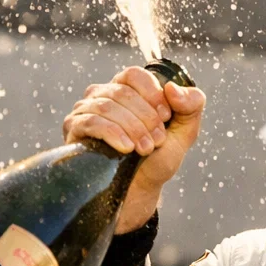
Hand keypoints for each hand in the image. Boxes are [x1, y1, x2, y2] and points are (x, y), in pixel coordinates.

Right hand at [63, 65, 204, 233]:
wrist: (139, 190)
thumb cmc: (159, 158)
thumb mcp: (184, 131)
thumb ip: (192, 105)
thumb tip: (172, 88)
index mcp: (128, 89)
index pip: (134, 75)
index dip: (152, 94)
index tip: (165, 117)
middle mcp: (103, 94)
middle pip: (122, 92)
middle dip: (146, 118)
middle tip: (157, 141)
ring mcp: (86, 110)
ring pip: (108, 106)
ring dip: (132, 128)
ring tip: (146, 149)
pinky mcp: (74, 129)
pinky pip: (91, 122)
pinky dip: (113, 133)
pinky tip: (126, 148)